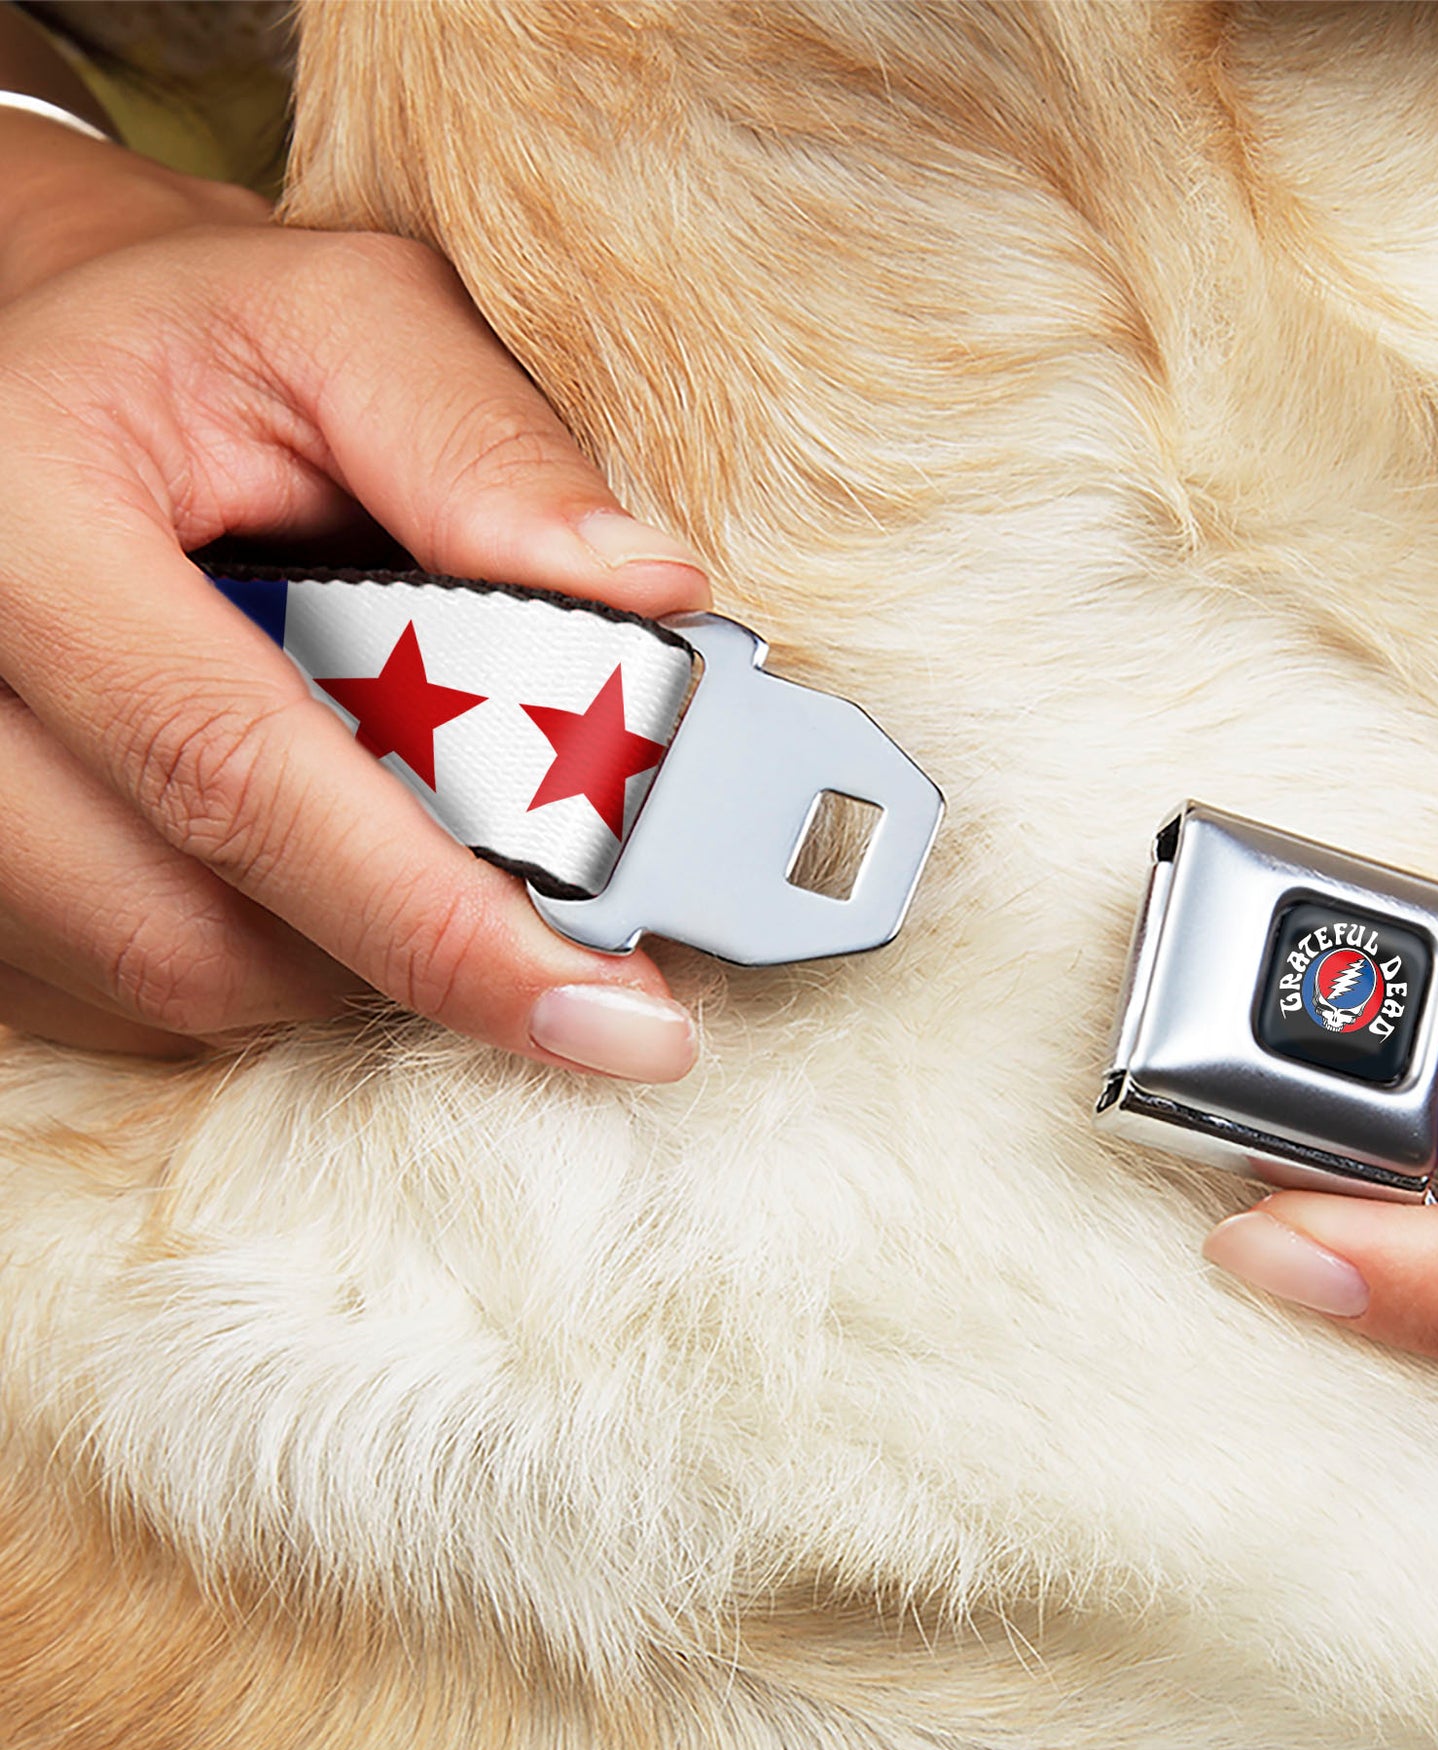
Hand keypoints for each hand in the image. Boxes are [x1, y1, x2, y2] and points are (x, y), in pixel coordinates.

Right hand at [0, 115, 709, 1075]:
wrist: (40, 366)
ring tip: (434, 853)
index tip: (612, 1015)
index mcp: (16, 518)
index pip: (236, 773)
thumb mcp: (344, 323)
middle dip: (414, 955)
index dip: (436, 920)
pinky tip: (326, 864)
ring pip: (166, 980)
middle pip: (190, 927)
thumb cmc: (199, 343)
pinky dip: (268, 956)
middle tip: (572, 949)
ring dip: (345, 955)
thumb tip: (651, 595)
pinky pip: (124, 992)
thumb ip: (485, 447)